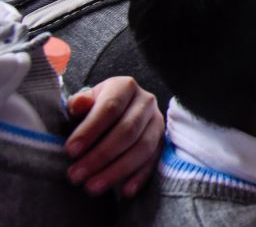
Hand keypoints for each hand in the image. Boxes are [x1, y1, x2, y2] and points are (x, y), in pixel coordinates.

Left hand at [65, 77, 163, 196]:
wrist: (115, 114)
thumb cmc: (94, 109)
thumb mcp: (85, 102)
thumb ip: (80, 104)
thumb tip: (79, 104)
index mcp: (125, 87)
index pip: (110, 108)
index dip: (90, 130)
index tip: (70, 151)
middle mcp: (146, 101)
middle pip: (127, 130)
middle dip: (100, 155)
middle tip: (76, 176)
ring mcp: (157, 122)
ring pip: (142, 148)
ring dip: (117, 170)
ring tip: (92, 187)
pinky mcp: (162, 142)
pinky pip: (154, 161)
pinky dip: (140, 177)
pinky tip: (124, 191)